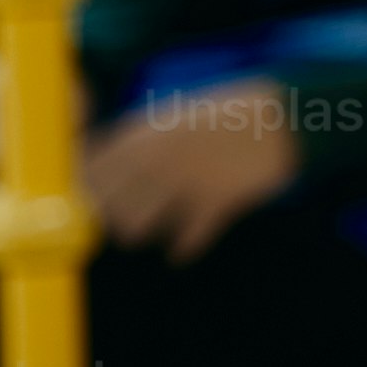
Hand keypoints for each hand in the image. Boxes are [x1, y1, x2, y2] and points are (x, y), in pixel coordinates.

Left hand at [82, 80, 297, 262]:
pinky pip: (183, 243)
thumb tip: (100, 176)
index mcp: (141, 134)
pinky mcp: (216, 203)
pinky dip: (184, 247)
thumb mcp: (170, 120)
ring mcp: (184, 181)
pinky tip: (186, 243)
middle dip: (115, 215)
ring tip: (160, 225)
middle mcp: (155, 158)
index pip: (88, 173)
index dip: (92, 189)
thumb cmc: (221, 119)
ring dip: (146, 231)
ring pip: (134, 230)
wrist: (278, 120)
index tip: (101, 196)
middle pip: (106, 208)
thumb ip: (135, 146)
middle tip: (135, 214)